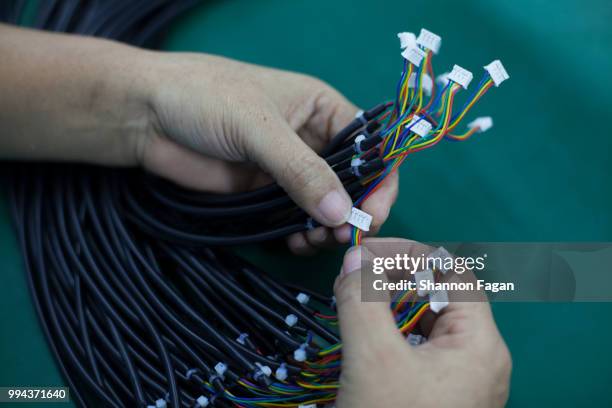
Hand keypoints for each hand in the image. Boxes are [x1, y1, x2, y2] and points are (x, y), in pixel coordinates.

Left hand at [139, 53, 397, 253]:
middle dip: (353, 211)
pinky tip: (296, 242)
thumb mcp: (258, 127)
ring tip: (314, 241)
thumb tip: (342, 213)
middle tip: (340, 236)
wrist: (146, 116)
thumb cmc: (205, 99)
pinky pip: (296, 219)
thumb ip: (301, 170)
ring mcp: (287, 170)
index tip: (372, 215)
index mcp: (322, 109)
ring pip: (326, 206)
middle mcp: (311, 140)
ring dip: (328, 228)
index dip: (379, 181)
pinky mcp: (264, 195)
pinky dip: (304, 234)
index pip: (370, 146)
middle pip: (353, 182)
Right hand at [333, 239, 510, 407]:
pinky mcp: (445, 398)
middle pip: (440, 296)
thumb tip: (356, 260)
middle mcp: (481, 359)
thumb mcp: (372, 357)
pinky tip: (368, 340)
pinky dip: (393, 336)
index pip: (452, 271)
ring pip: (428, 325)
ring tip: (355, 306)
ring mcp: (465, 382)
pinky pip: (421, 351)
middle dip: (394, 280)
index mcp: (480, 343)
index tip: (364, 254)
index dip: (406, 253)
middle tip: (351, 279)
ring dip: (390, 307)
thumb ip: (362, 299)